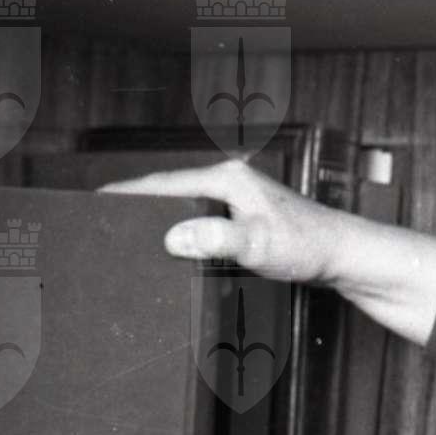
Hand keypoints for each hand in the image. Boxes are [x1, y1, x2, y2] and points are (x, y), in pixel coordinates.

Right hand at [97, 158, 341, 285]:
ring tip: (127, 231)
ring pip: (186, 205)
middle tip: (101, 220)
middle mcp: (232, 181)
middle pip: (171, 191)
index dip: (126, 193)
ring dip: (159, 216)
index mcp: (228, 178)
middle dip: (136, 203)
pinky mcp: (245, 216)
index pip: (163, 183)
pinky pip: (201, 219)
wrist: (342, 255)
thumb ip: (216, 239)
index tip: (93, 199)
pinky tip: (173, 245)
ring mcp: (239, 198)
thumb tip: (173, 237)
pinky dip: (181, 228)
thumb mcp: (257, 245)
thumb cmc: (310, 245)